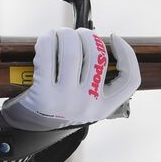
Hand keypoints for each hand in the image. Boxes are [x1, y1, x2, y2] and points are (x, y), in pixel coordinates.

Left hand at [0, 28, 140, 131]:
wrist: (30, 127)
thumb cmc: (59, 107)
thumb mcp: (86, 102)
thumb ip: (97, 80)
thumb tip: (96, 43)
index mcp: (105, 107)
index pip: (130, 79)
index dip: (127, 54)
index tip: (114, 38)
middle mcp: (88, 105)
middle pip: (97, 57)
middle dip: (87, 36)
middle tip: (76, 33)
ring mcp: (66, 100)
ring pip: (73, 53)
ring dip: (66, 35)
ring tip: (60, 33)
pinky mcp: (43, 95)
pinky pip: (47, 57)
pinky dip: (47, 42)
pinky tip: (46, 39)